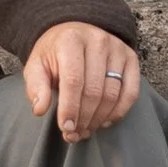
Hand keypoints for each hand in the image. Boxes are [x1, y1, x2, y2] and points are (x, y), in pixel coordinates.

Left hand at [24, 21, 141, 142]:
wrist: (75, 33)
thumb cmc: (55, 54)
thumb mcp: (37, 65)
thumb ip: (36, 86)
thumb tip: (40, 109)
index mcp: (70, 40)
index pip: (73, 81)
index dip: (70, 108)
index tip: (66, 128)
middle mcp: (97, 41)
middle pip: (94, 91)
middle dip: (84, 118)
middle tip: (74, 134)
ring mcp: (117, 48)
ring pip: (113, 94)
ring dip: (99, 119)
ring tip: (86, 130)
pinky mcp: (131, 58)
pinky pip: (131, 92)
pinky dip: (118, 112)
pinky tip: (104, 121)